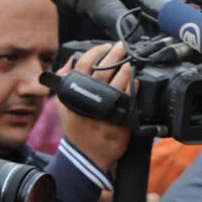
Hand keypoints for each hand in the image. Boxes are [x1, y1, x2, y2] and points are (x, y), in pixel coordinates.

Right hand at [57, 43, 133, 170]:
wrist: (86, 155)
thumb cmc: (77, 127)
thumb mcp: (64, 105)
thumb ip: (66, 81)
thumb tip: (72, 60)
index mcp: (72, 93)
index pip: (82, 65)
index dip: (94, 52)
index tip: (105, 46)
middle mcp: (86, 100)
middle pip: (101, 71)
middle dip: (113, 56)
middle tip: (122, 46)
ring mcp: (102, 111)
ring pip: (115, 85)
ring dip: (124, 70)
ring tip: (129, 62)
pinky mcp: (117, 122)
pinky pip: (127, 102)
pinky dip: (132, 90)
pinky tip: (137, 82)